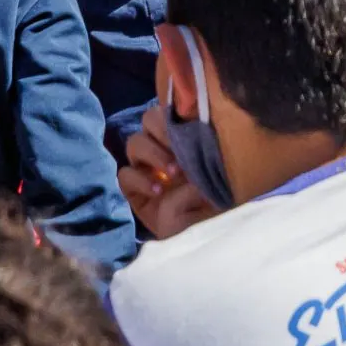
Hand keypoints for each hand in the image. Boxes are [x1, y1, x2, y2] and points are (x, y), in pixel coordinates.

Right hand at [118, 101, 221, 238]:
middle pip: (149, 119)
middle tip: (179, 149)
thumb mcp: (221, 177)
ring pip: (134, 143)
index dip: (175, 113)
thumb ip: (209, 160)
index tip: (192, 126)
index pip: (171, 109)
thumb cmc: (218, 202)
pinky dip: (141, 180)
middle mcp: (163, 148)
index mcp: (185, 137)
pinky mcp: (134, 191)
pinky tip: (159, 192)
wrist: (207, 236)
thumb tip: (196, 152)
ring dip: (153, 153)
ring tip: (173, 172)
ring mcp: (147, 168)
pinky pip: (125, 175)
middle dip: (161, 130)